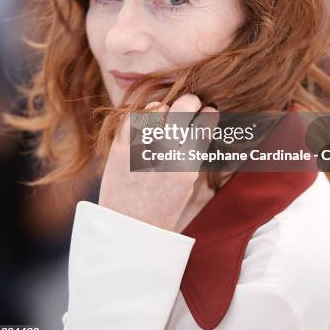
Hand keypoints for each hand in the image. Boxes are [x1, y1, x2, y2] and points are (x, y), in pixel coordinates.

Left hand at [98, 94, 218, 230]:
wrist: (128, 228)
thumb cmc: (161, 209)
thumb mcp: (188, 185)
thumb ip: (193, 155)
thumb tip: (200, 125)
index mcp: (188, 165)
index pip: (205, 123)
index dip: (208, 112)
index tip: (208, 110)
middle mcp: (167, 153)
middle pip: (185, 106)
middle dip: (191, 101)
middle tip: (190, 103)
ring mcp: (142, 148)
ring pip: (159, 108)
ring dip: (164, 109)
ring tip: (165, 116)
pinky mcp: (121, 147)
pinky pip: (133, 116)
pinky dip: (142, 114)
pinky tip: (147, 120)